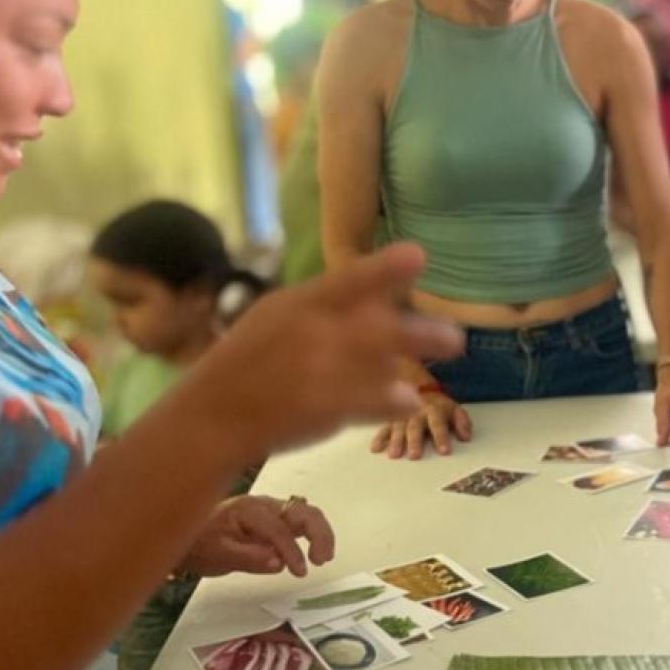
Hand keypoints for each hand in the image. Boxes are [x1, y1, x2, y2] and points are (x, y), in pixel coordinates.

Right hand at [181, 245, 463, 465]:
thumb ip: (326, 301)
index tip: (419, 256)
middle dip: (426, 334)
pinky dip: (397, 401)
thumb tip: (378, 290)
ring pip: (388, 366)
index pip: (349, 280)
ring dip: (408, 370)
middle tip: (456, 339)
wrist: (213, 414)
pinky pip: (380, 402)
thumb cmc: (249, 358)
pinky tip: (406, 400)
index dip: (385, 268)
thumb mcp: (277, 314)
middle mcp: (316, 335)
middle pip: (383, 329)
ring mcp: (323, 373)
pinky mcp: (328, 409)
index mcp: (302, 304)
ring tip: (422, 376)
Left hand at [181, 496, 333, 578]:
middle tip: (321, 559)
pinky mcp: (278, 518)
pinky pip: (303, 519)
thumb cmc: (202, 545)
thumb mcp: (218, 555)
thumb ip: (247, 558)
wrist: (192, 536)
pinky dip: (316, 533)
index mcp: (248, 510)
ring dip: (321, 533)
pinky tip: (318, 550)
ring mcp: (273, 510)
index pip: (278, 529)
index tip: (300, 571)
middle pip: (302, 511)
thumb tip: (278, 562)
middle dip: (318, 533)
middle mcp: (265, 505)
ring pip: (307, 513)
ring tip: (323, 557)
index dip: (292, 550)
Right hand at [369, 389, 472, 459]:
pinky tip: (375, 448)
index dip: (441, 437)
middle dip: (415, 441)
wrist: (420, 390)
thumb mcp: (455, 410)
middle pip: (415, 428)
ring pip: (398, 429)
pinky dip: (379, 438)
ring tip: (394, 455)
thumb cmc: (440, 406)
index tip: (444, 451)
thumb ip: (462, 423)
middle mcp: (416, 413)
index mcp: (434, 411)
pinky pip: (384, 428)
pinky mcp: (390, 420)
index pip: (438, 424)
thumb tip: (466, 436)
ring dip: (396, 441)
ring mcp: (402, 416)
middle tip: (415, 456)